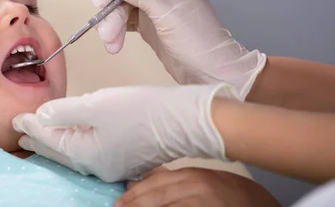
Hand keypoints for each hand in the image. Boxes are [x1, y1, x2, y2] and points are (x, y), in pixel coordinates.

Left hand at [13, 84, 235, 181]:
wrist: (185, 120)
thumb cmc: (145, 111)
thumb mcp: (97, 104)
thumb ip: (64, 110)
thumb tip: (42, 115)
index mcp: (87, 154)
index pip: (50, 139)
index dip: (31, 126)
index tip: (16, 119)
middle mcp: (97, 165)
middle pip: (59, 150)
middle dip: (40, 138)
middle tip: (21, 130)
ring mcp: (112, 163)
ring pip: (74, 151)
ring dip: (56, 140)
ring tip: (42, 132)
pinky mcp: (124, 156)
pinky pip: (90, 150)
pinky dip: (76, 140)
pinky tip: (73, 133)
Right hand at [91, 0, 265, 99]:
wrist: (212, 73)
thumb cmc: (199, 40)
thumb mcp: (169, 12)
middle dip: (111, 10)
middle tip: (105, 31)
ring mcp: (154, 9)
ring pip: (122, 8)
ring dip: (111, 25)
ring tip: (110, 44)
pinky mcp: (149, 27)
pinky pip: (125, 23)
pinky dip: (116, 32)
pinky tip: (114, 44)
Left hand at [117, 167, 280, 206]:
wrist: (258, 201)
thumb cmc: (226, 191)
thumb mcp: (198, 180)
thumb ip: (170, 179)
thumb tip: (138, 180)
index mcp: (191, 175)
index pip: (155, 183)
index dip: (135, 193)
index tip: (119, 201)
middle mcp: (196, 186)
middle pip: (158, 196)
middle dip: (136, 203)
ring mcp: (203, 201)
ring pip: (167, 206)